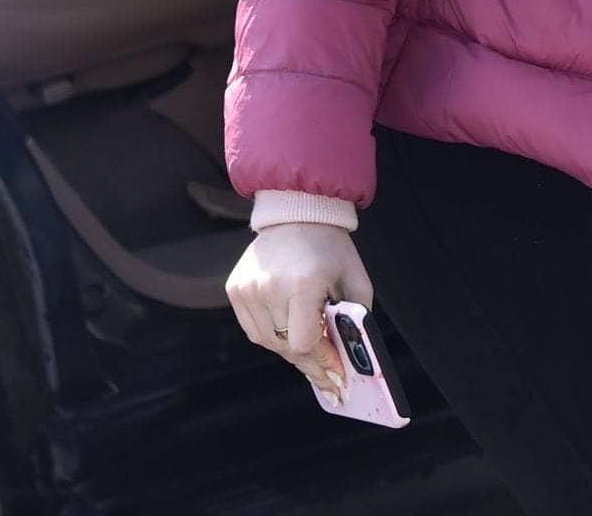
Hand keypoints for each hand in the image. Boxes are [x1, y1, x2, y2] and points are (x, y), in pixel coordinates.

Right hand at [226, 223, 374, 403]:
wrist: (297, 212)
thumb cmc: (331, 249)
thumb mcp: (356, 281)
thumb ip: (357, 321)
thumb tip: (352, 362)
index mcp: (302, 284)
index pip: (306, 343)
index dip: (323, 362)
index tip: (338, 376)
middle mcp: (269, 287)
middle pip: (287, 346)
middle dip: (311, 363)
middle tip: (328, 378)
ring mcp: (247, 288)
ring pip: (269, 342)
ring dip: (290, 349)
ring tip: (310, 351)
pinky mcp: (235, 288)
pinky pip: (254, 329)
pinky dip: (272, 335)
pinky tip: (288, 329)